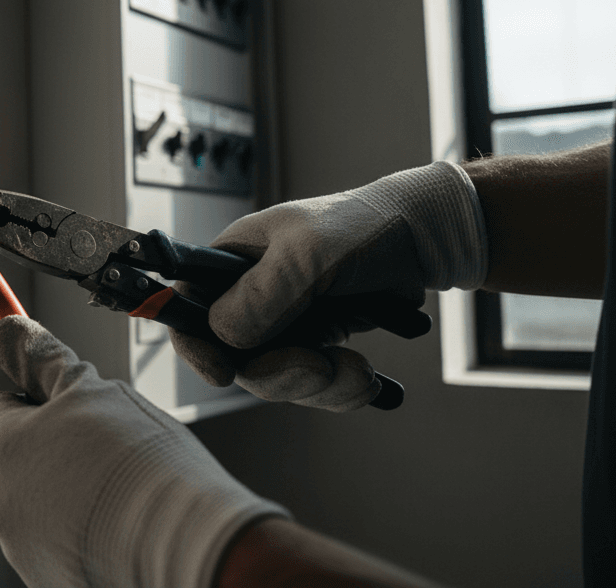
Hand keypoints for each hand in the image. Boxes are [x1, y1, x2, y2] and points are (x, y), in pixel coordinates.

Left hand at [0, 316, 287, 587]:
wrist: (185, 545)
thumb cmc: (143, 467)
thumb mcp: (91, 391)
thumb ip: (43, 361)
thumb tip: (5, 332)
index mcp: (5, 449)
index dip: (34, 398)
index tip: (66, 401)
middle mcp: (2, 502)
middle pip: (19, 459)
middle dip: (55, 448)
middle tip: (107, 447)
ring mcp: (25, 548)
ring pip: (41, 503)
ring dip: (71, 492)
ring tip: (124, 490)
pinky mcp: (52, 580)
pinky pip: (62, 544)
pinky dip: (87, 534)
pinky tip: (125, 526)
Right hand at [172, 161, 486, 410]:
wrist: (427, 240)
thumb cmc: (365, 226)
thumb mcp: (310, 252)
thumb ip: (265, 291)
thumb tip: (224, 334)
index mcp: (232, 260)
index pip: (188, 306)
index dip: (194, 344)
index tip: (220, 373)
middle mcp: (250, 293)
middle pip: (235, 356)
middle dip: (279, 372)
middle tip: (320, 366)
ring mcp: (283, 322)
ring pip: (276, 377)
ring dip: (319, 385)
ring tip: (360, 371)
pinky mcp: (315, 342)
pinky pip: (312, 384)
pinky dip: (340, 390)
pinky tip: (369, 379)